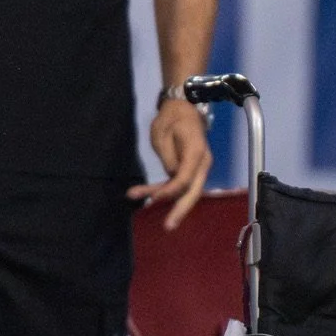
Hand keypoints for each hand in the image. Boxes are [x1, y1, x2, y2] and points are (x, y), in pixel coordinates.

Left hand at [129, 99, 214, 230]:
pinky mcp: (186, 171)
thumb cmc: (172, 118)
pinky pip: (175, 184)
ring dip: (160, 197)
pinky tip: (139, 192)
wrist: (182, 109)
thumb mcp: (163, 133)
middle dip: (180, 210)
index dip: (171, 191)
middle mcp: (201, 164)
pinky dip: (159, 189)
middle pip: (192, 192)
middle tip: (168, 226)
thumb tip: (170, 175)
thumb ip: (168, 157)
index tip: (155, 198)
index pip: (185, 178)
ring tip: (135, 196)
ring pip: (182, 191)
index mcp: (197, 153)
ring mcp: (195, 169)